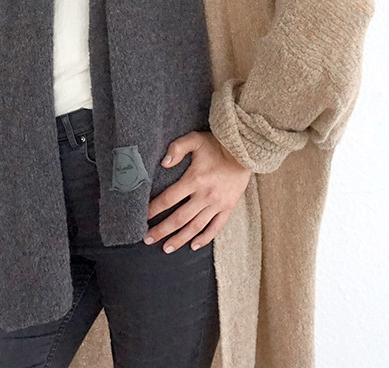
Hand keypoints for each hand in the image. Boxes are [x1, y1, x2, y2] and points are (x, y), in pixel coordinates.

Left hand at [143, 131, 252, 252]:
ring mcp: (218, 204)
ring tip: (166, 248)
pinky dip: (204, 238)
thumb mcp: (195, 140)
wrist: (245, 151)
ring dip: (180, 239)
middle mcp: (205, 195)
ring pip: (195, 226)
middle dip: (161, 230)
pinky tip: (193, 246)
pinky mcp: (228, 208)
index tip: (143, 217)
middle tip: (147, 239)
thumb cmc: (216, 144)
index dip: (154, 209)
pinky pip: (216, 227)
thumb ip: (177, 148)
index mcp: (195, 179)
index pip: (169, 199)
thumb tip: (164, 163)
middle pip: (179, 218)